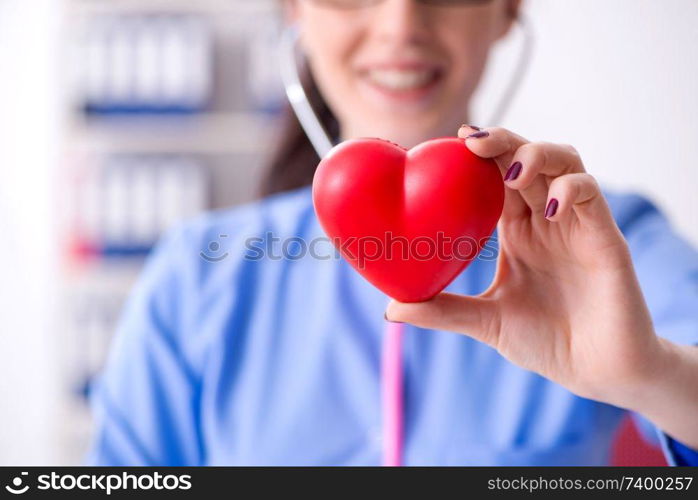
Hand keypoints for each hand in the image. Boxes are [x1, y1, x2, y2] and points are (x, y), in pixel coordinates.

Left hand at [386, 126, 662, 407]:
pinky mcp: (606, 238)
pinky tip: (549, 209)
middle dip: (503, 141)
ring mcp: (577, 225)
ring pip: (565, 163)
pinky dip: (570, 190)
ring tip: (510, 172)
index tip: (451, 142)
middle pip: (529, 158)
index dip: (480, 156)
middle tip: (472, 141)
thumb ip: (443, 311)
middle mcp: (547, 220)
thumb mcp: (486, 322)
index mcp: (518, 232)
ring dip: (536, 155)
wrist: (596, 373)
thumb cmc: (546, 342)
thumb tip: (390, 310)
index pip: (498, 177)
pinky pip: (591, 196)